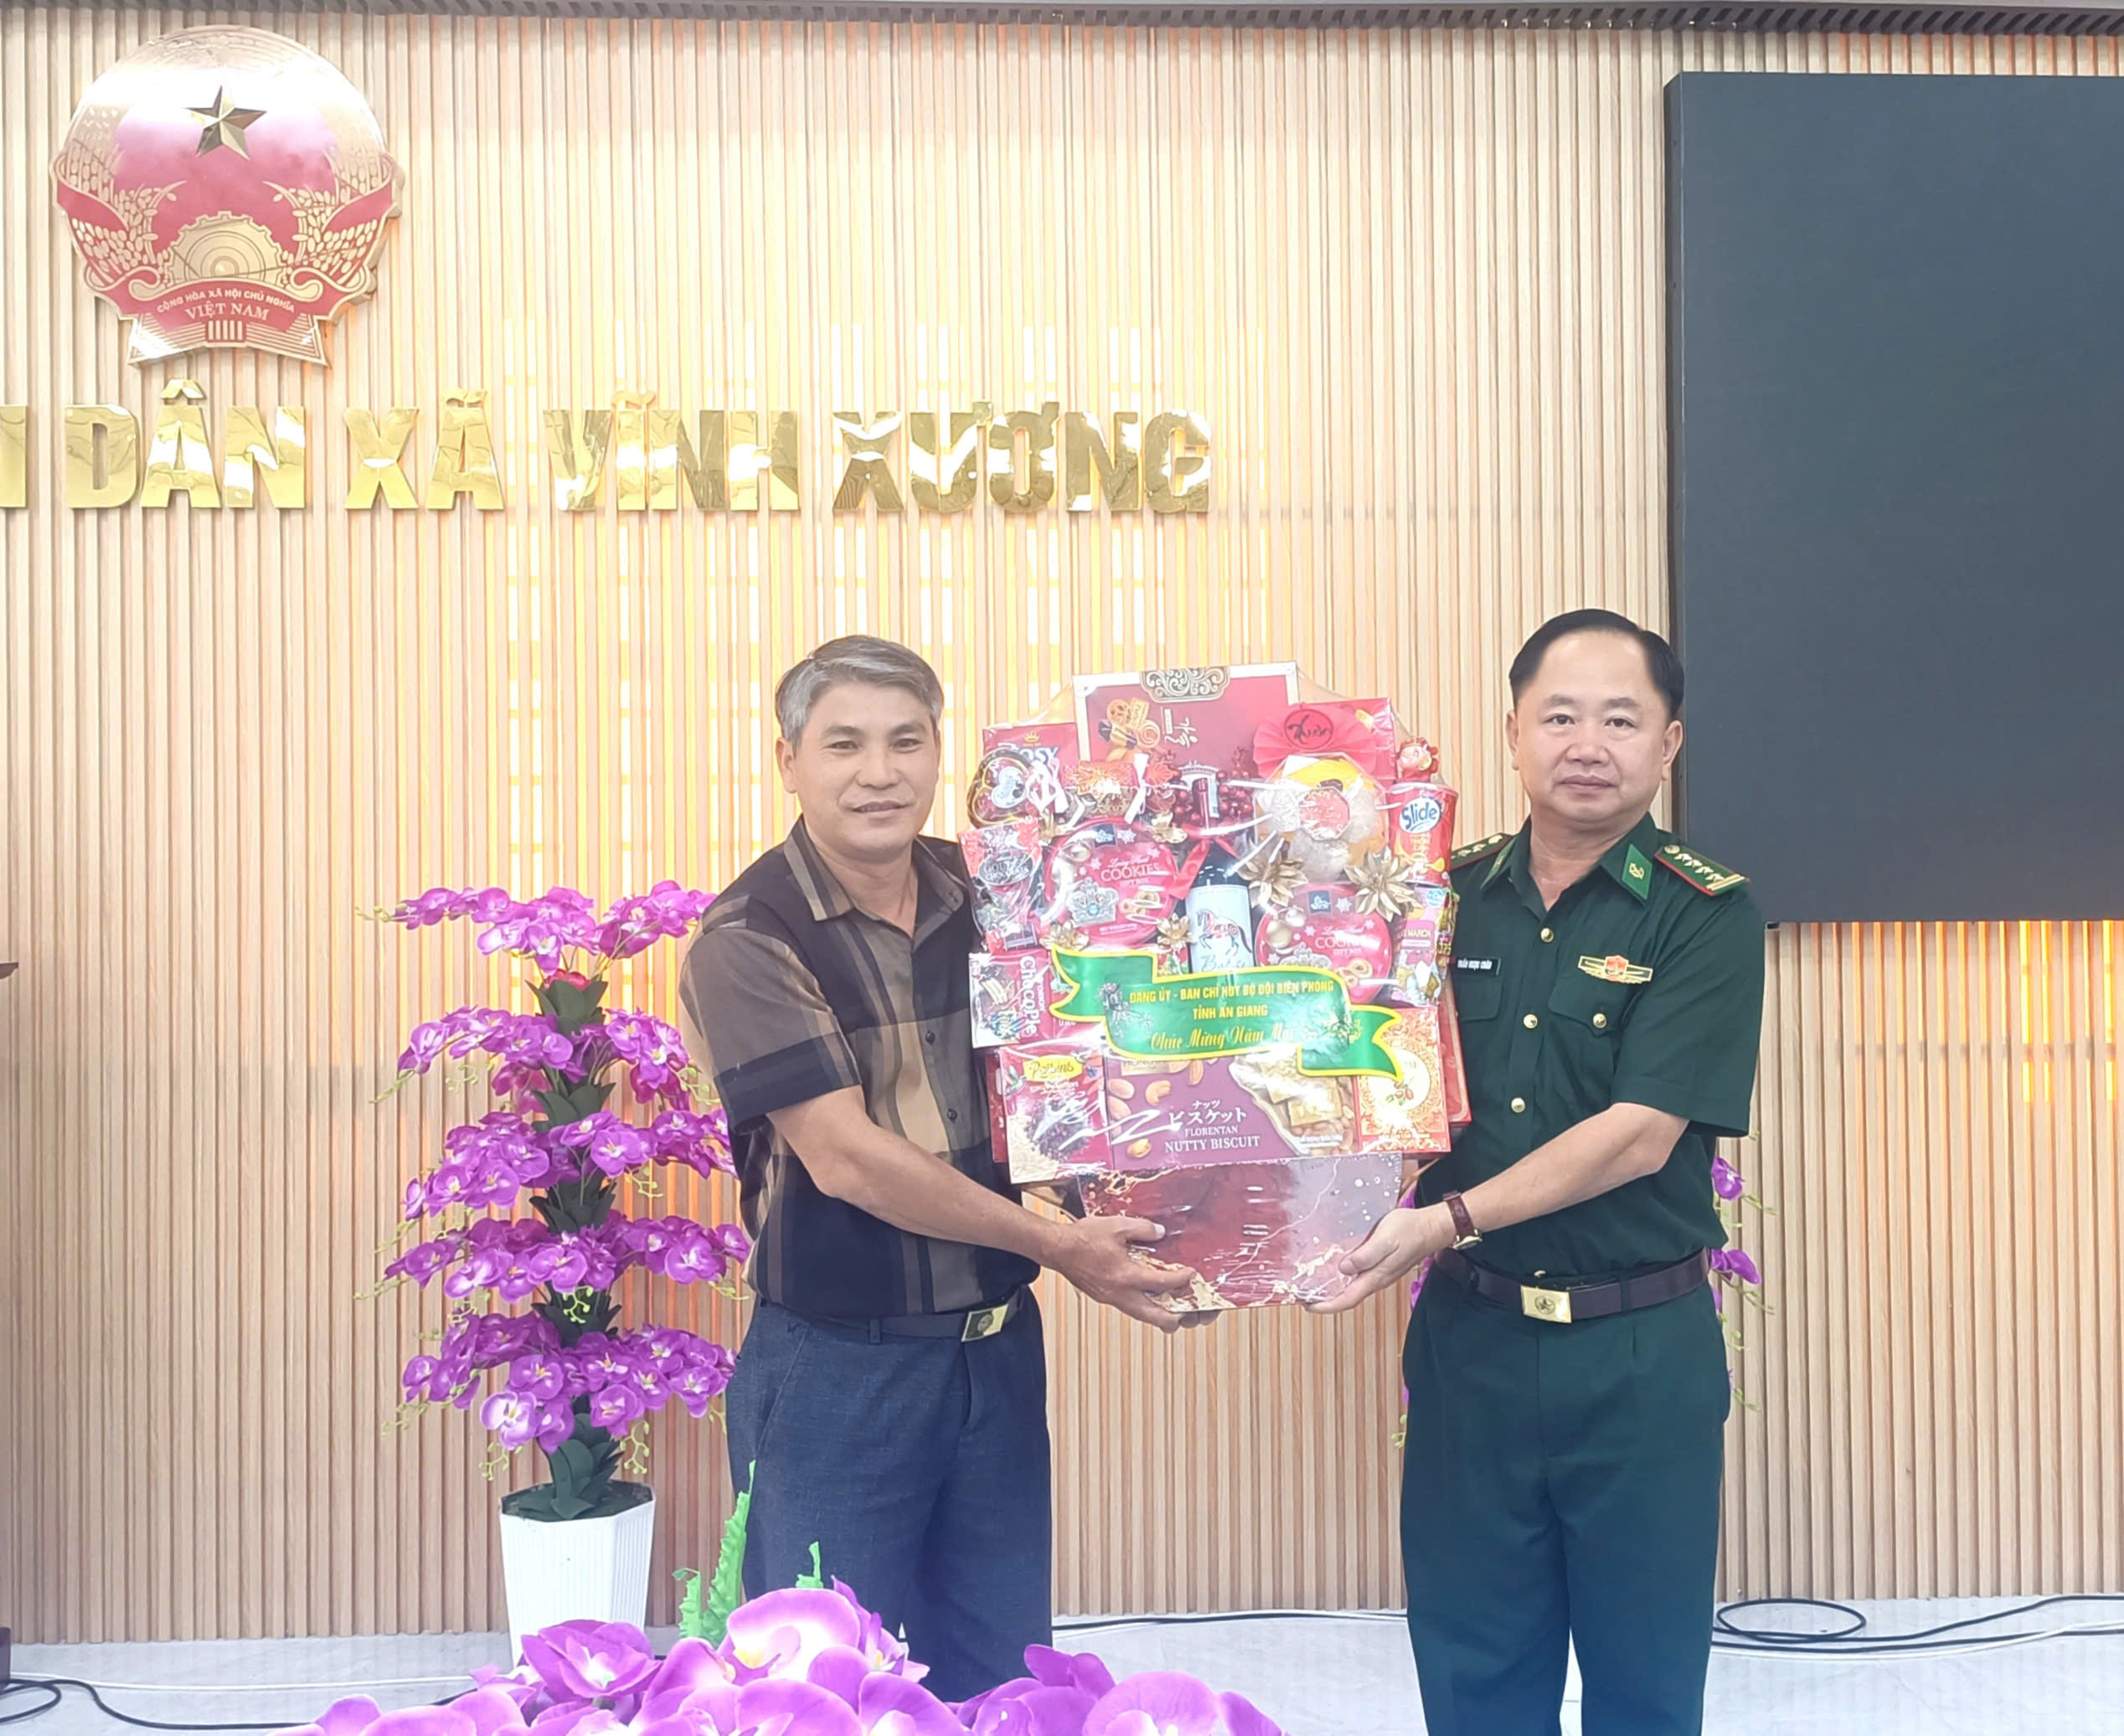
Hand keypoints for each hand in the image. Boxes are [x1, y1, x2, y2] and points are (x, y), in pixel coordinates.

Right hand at [1054, 1215, 1198, 1332]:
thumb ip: (1143, 1229)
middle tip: (1186, 1310)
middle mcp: (1121, 1294)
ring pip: (1141, 1316)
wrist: (1057, 1249)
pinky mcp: (1104, 1298)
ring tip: (1170, 1307)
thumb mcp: (1117, 1226)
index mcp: (1127, 1276)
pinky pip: (1129, 1308)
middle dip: (1174, 1318)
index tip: (1190, 1274)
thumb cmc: (1083, 1238)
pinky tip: (1145, 1294)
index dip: (1181, 1280)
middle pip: (1155, 1317)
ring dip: (1158, 1314)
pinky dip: (1142, 1305)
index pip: (1162, 1283)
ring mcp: (1111, 1299)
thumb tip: (1160, 1232)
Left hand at [1306, 1205, 1452, 1313]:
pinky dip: (1343, 1275)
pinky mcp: (1381, 1264)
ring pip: (1351, 1287)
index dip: (1326, 1306)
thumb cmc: (1409, 1230)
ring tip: (1313, 1281)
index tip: (1306, 1305)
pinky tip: (1334, 1265)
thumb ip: (1365, 1256)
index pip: (1346, 1300)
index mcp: (1375, 1277)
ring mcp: (1379, 1273)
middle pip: (1346, 1296)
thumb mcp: (1385, 1240)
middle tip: (1303, 1292)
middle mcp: (1376, 1279)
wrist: (1432, 1227)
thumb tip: (1343, 1268)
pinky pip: (1358, 1275)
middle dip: (1325, 1298)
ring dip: (1332, 1287)